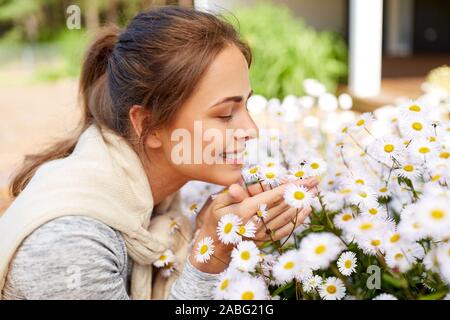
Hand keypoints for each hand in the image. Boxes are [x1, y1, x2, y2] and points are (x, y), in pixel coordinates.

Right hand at [190, 178, 317, 272]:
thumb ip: (230, 195)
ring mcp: (263, 232)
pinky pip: (286, 229)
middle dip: (300, 192)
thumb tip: (237, 187)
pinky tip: (306, 212)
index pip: (273, 195)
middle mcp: (257, 222)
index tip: (304, 179)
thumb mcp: (217, 204)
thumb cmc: (215, 221)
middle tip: (315, 182)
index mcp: (246, 210)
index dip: (290, 186)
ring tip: (314, 193)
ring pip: (288, 216)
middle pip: (284, 204)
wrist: (215, 248)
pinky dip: (298, 220)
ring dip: (302, 204)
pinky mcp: (265, 240)